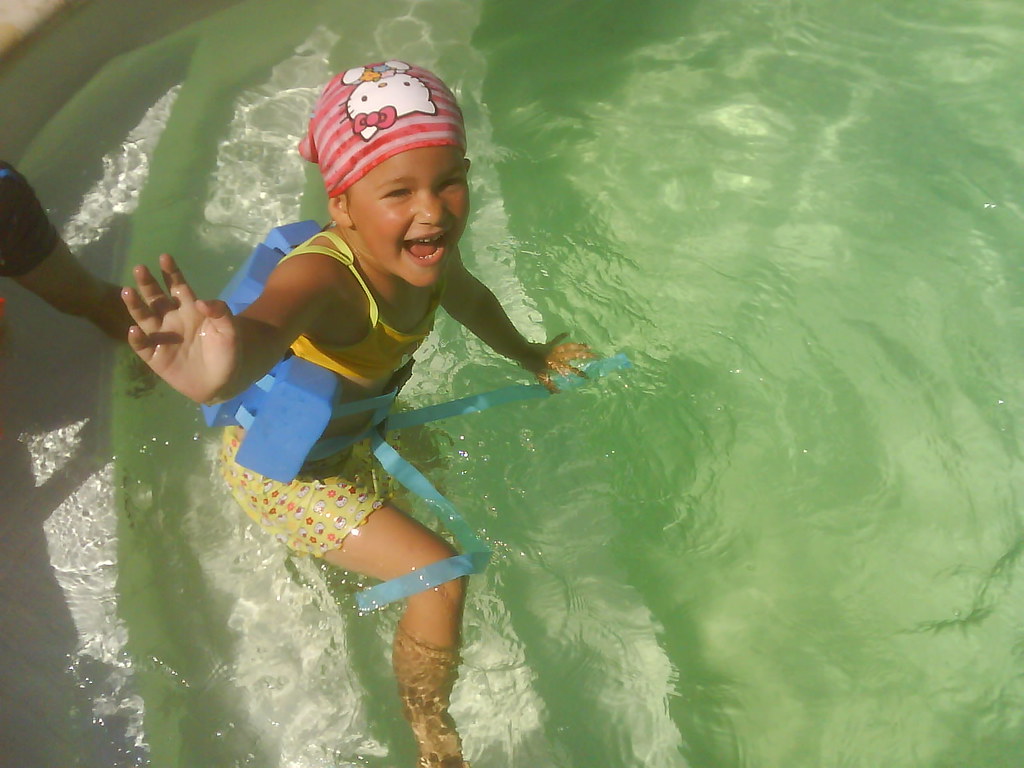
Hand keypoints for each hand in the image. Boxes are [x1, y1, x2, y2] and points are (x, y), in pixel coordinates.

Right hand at [122, 253, 237, 402]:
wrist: (222, 382)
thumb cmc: (227, 353)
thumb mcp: (230, 331)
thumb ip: (221, 313)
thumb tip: (201, 301)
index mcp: (189, 309)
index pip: (177, 286)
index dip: (171, 272)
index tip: (165, 257)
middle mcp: (172, 319)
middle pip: (156, 298)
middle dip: (148, 283)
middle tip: (140, 268)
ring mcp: (162, 337)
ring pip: (144, 317)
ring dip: (135, 305)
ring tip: (127, 292)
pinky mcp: (155, 356)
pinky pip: (143, 346)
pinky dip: (137, 338)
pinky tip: (135, 330)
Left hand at [525, 333, 594, 392]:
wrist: (523, 352)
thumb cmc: (531, 364)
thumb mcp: (540, 376)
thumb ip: (549, 384)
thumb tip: (558, 392)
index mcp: (558, 364)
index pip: (572, 370)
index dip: (580, 374)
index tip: (589, 377)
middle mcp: (559, 356)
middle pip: (575, 355)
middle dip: (586, 356)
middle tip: (596, 356)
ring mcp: (555, 349)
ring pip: (570, 347)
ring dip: (579, 346)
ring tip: (588, 346)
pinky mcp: (550, 345)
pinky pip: (557, 340)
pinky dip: (562, 336)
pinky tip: (567, 333)